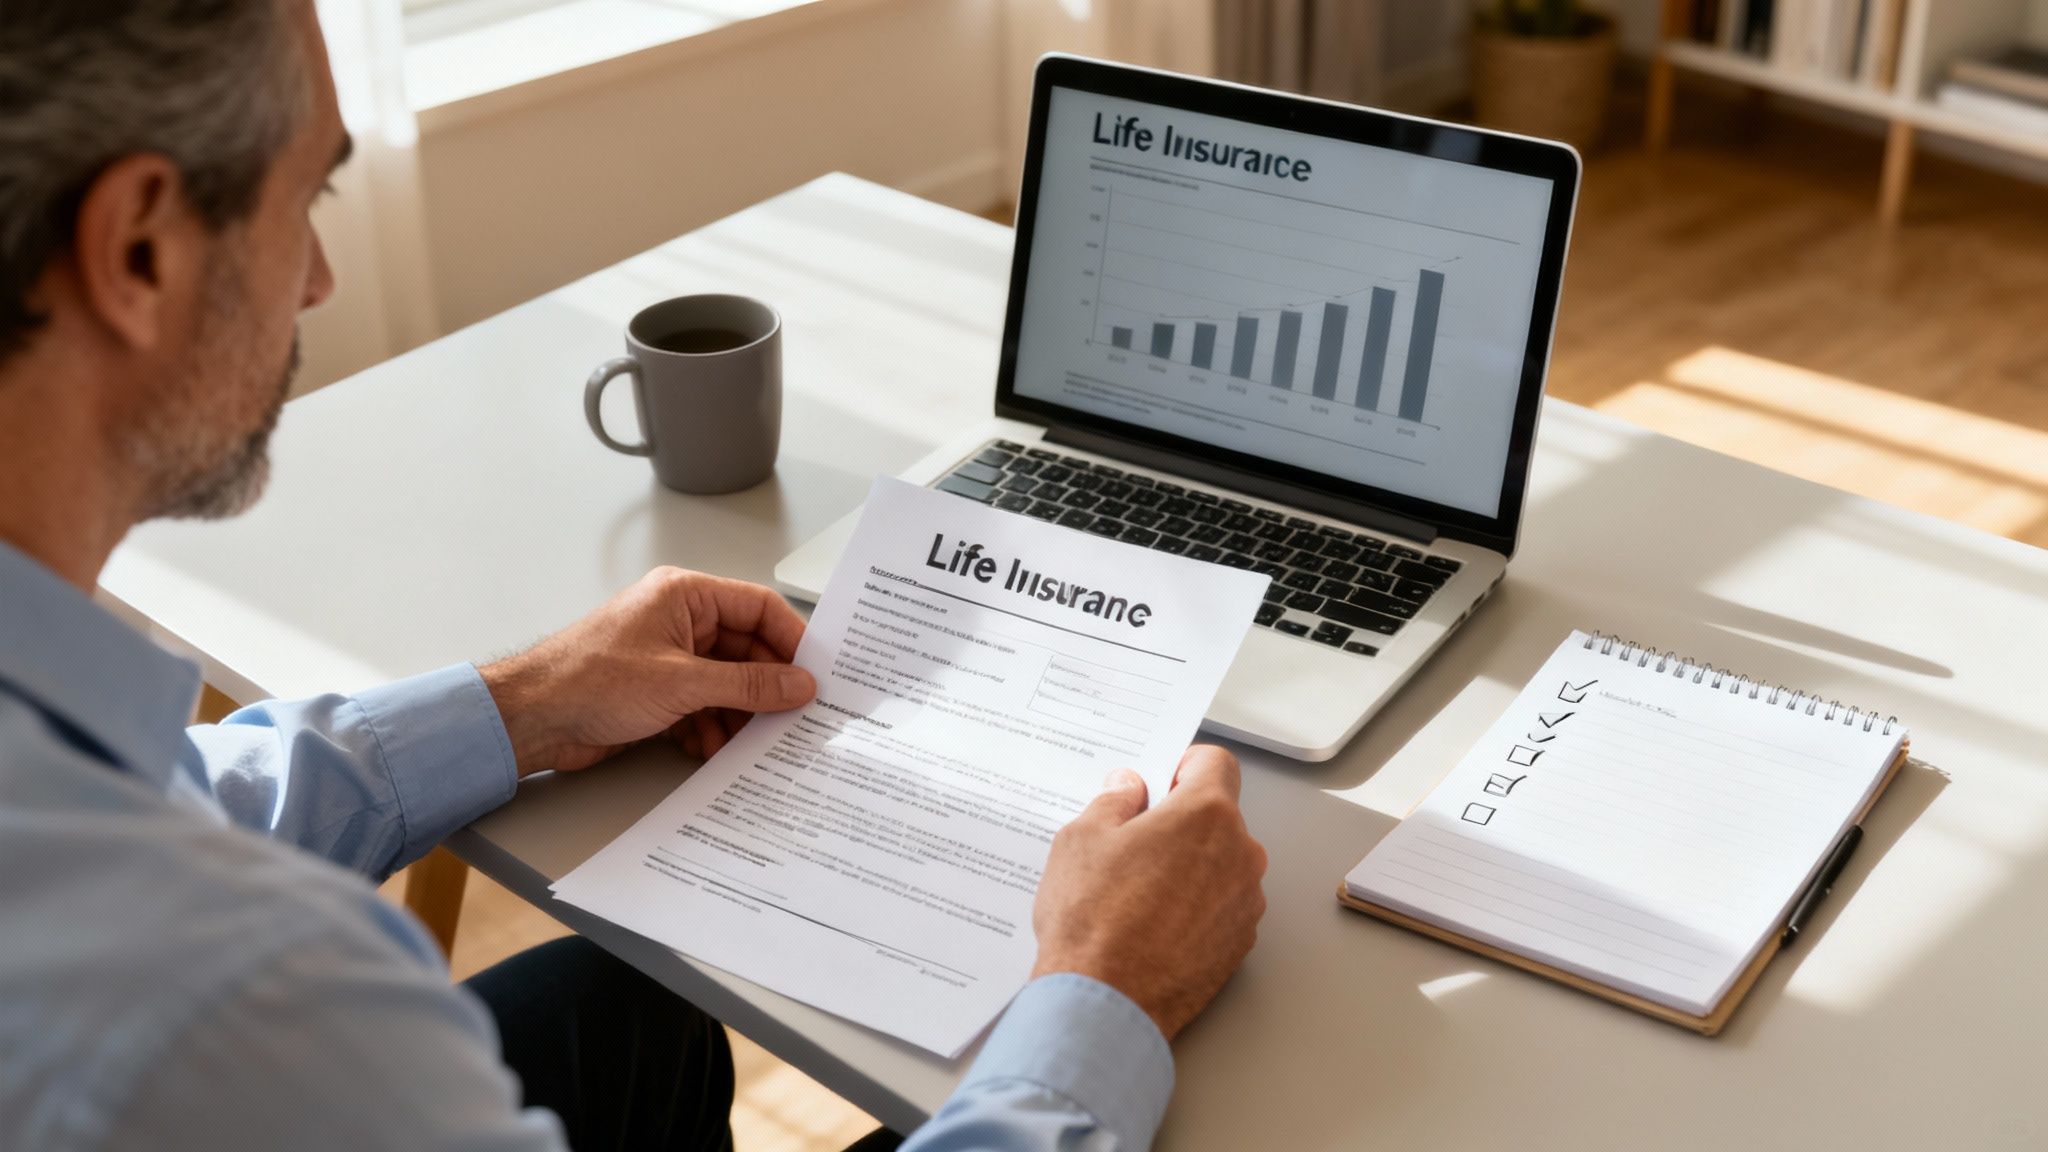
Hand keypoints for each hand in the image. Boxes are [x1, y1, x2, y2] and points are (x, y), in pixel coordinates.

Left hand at [478, 567, 814, 775]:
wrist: (531, 719)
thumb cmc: (588, 680)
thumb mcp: (682, 683)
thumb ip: (748, 685)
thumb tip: (798, 684)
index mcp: (685, 596)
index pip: (758, 607)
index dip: (792, 640)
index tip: (817, 674)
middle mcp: (680, 622)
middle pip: (746, 651)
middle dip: (765, 688)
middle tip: (791, 718)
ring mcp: (669, 659)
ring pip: (726, 684)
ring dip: (737, 716)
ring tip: (747, 742)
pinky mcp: (657, 693)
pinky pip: (703, 707)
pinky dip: (710, 730)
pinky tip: (709, 749)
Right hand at [1029, 745, 1266, 1041]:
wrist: (1106, 1004)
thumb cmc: (1093, 919)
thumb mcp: (1082, 839)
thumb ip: (1114, 801)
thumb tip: (1129, 789)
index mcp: (1206, 815)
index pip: (1215, 764)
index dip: (1183, 766)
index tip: (1160, 783)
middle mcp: (1240, 855)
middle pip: (1217, 817)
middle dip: (1180, 822)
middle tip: (1132, 843)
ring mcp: (1245, 903)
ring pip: (1220, 864)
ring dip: (1189, 867)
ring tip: (1137, 893)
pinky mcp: (1240, 945)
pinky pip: (1221, 906)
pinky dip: (1195, 907)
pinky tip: (1153, 925)